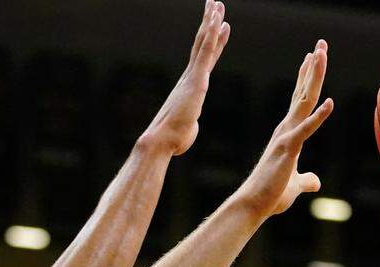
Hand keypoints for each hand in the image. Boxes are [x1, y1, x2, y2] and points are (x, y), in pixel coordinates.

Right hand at [139, 0, 230, 155]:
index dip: (212, 42)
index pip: (203, 59)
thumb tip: (188, 127)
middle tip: (215, 5)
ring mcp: (192, 76)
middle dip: (209, 24)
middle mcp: (189, 77)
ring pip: (203, 43)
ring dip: (211, 22)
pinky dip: (212, 35)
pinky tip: (218, 20)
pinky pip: (206, 52)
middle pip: (202, 44)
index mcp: (189, 86)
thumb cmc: (172, 140)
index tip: (218, 26)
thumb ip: (190, 122)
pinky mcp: (196, 79)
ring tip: (216, 4)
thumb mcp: (186, 128)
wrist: (161, 140)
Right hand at [232, 40, 333, 217]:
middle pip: (304, 92)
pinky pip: (306, 130)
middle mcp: (286, 129)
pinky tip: (330, 103)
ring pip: (304, 101)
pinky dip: (318, 117)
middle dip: (314, 67)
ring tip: (321, 54)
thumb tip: (316, 182)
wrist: (253, 205)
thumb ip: (306, 180)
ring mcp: (287, 136)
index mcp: (288, 133)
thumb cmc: (271, 195)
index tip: (312, 57)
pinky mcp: (289, 149)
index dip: (307, 77)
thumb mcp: (295, 186)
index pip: (299, 99)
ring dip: (314, 77)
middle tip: (321, 44)